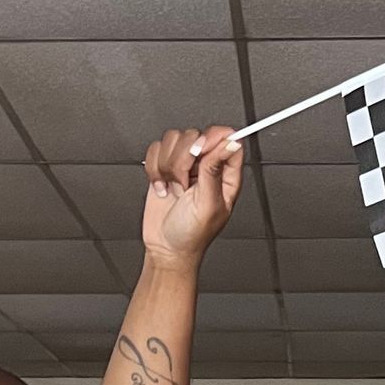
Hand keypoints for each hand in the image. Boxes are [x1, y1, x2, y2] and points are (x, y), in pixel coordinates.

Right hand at [141, 126, 243, 266]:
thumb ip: (215, 170)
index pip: (227, 139)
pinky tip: (163, 188)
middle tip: (185, 184)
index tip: (201, 152)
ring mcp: (184, 165)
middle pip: (195, 135)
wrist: (166, 248)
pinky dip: (155, 169)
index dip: (213, 139)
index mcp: (225, 175)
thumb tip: (230, 143)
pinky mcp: (164, 168)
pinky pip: (156, 150)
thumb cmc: (192, 235)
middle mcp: (206, 165)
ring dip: (168, 167)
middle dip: (184, 160)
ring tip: (175, 189)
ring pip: (173, 140)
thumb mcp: (208, 204)